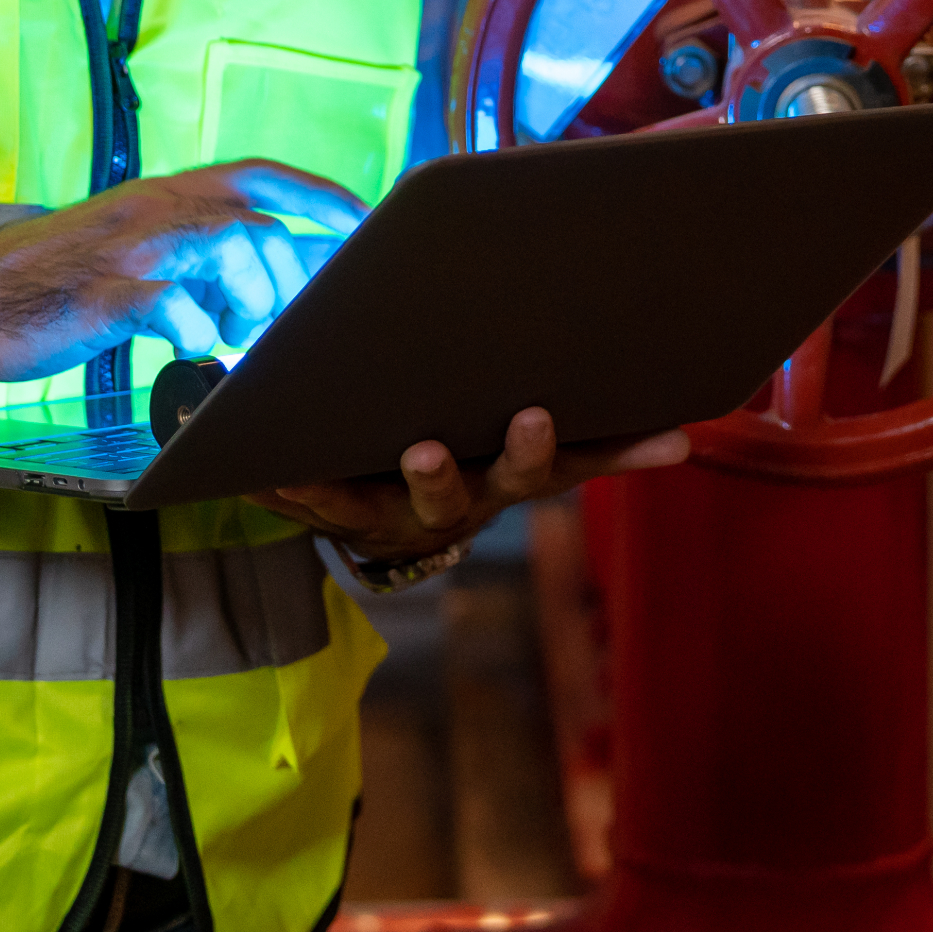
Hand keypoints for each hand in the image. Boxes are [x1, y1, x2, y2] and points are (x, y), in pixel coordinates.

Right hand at [0, 160, 362, 387]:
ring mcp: (126, 249)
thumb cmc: (45, 284)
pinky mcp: (98, 294)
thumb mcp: (126, 253)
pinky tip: (194, 353)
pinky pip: (169, 304)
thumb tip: (256, 287)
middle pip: (258, 215)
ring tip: (236, 335)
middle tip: (291, 313)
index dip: (319, 194)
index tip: (364, 222)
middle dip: (292, 267)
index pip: (259, 174)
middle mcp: (152, 210)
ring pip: (228, 243)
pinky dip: (197, 332)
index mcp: (161, 197)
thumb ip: (188, 258)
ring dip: (252, 296)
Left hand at [251, 406, 691, 567]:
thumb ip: (616, 450)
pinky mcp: (333, 512)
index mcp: (503, 483)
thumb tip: (688, 444)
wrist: (403, 519)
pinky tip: (244, 459)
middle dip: (438, 474)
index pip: (533, 471)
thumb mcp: (551, 460)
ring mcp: (388, 515)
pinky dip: (274, 485)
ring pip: (362, 506)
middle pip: (448, 495)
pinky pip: (300, 502)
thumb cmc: (486, 464)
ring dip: (329, 490)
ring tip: (303, 460)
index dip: (534, 448)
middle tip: (425, 449)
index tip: (533, 413)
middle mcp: (448, 508)